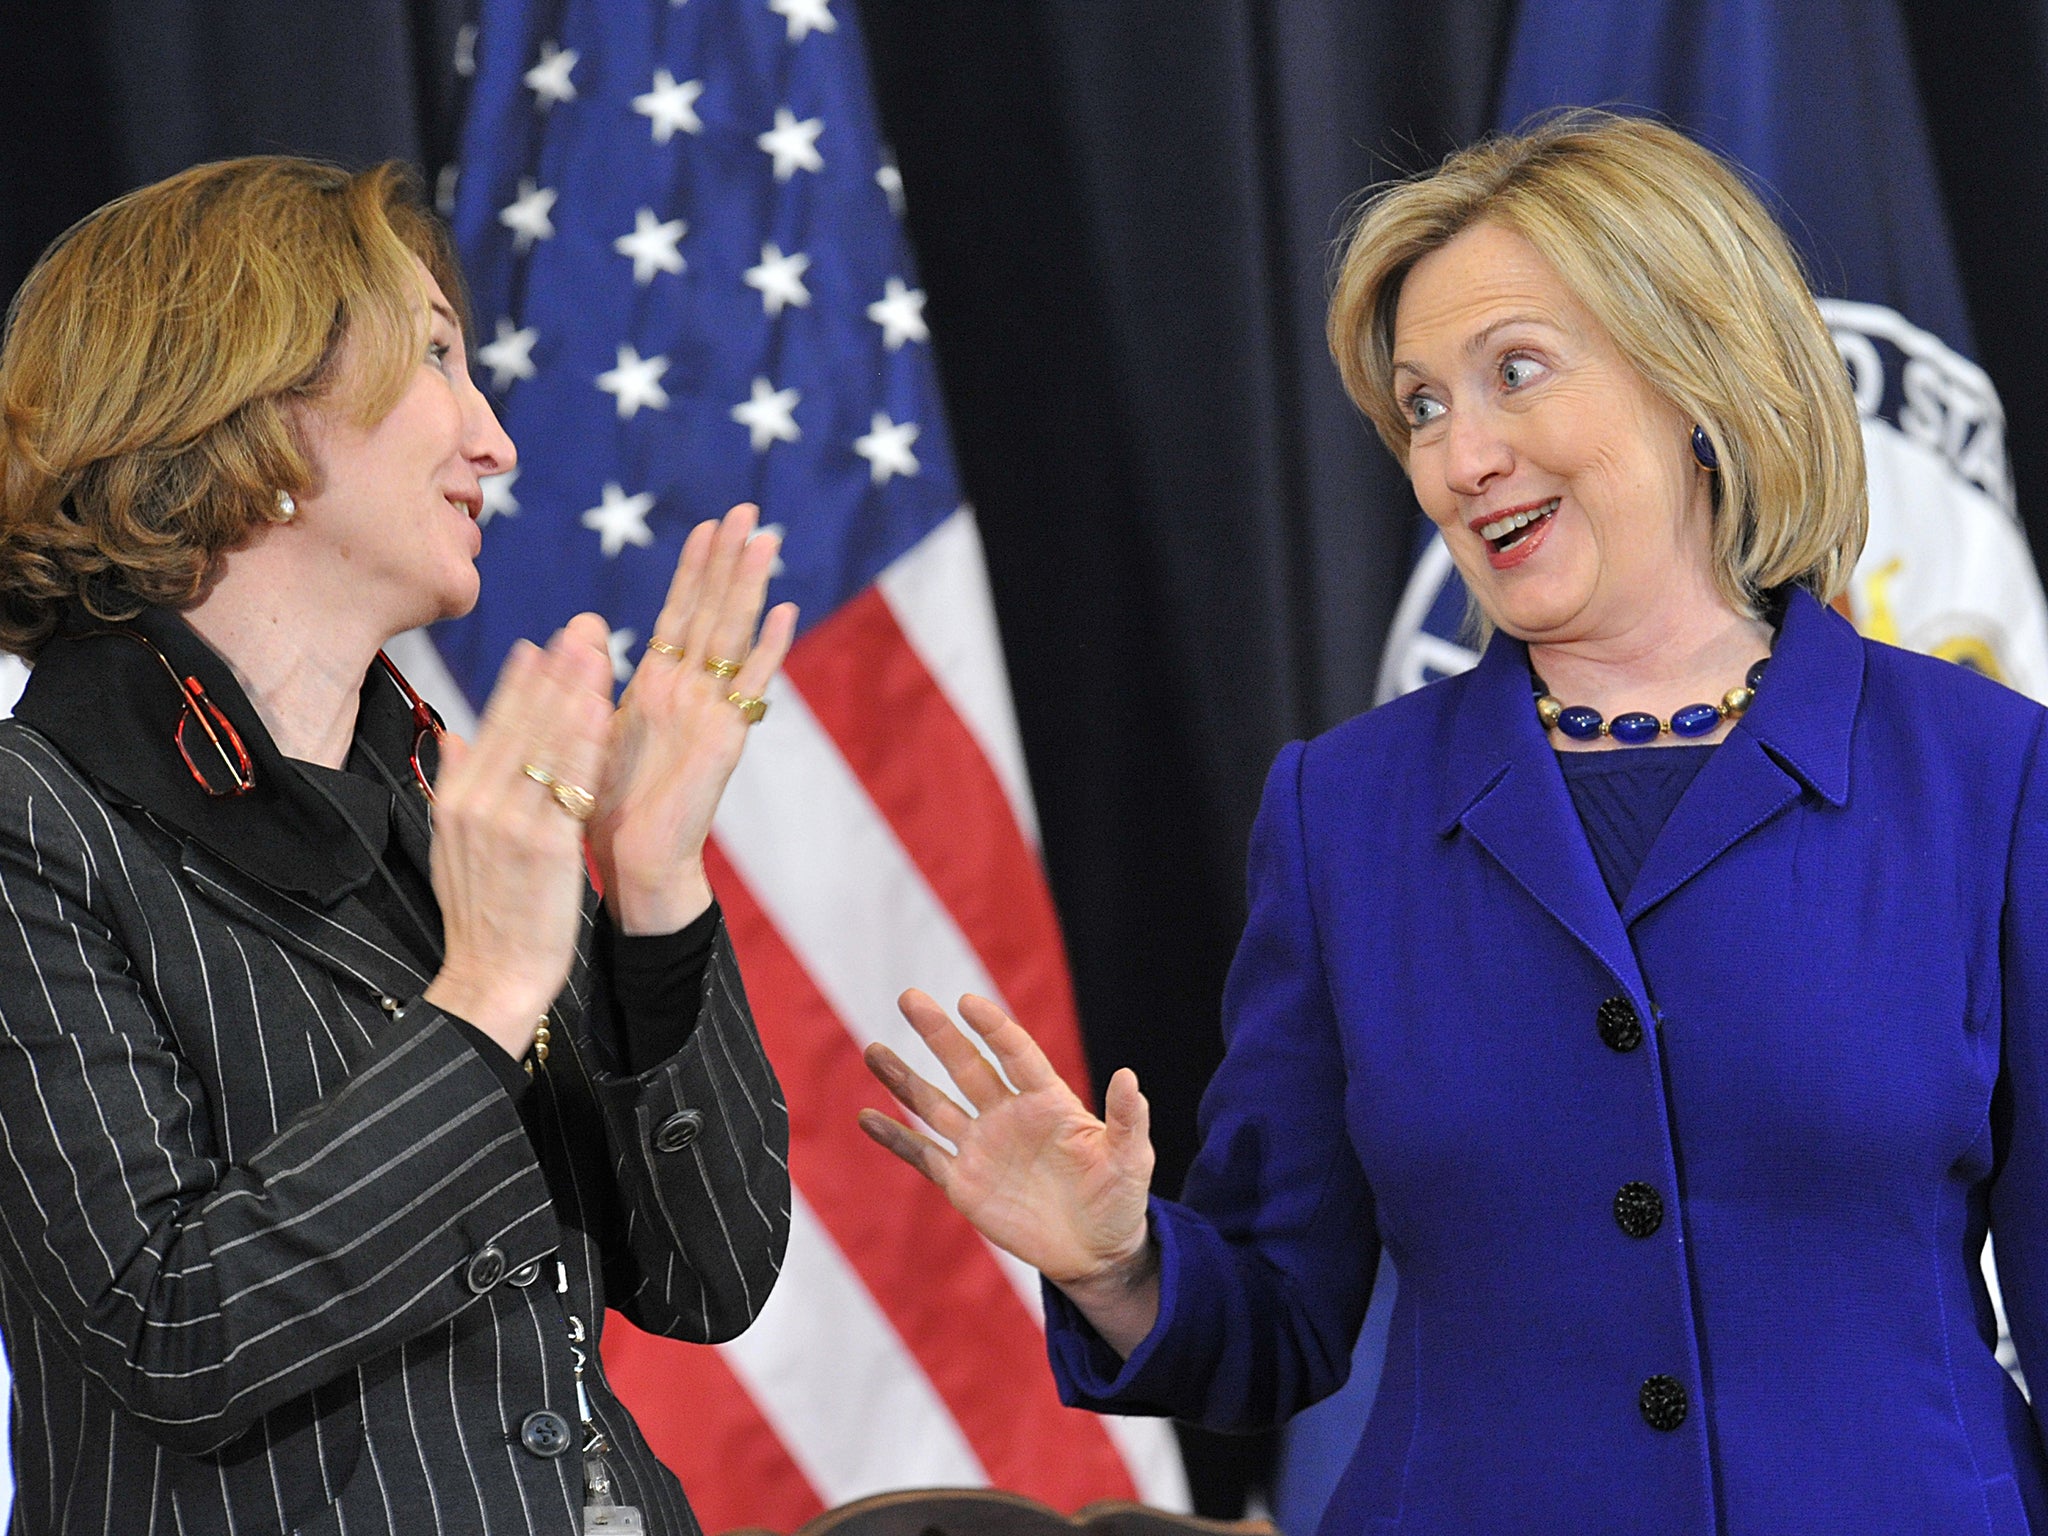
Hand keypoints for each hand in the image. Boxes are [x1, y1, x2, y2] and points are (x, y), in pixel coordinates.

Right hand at [422, 615, 612, 1054]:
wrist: (491, 980)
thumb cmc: (483, 916)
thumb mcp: (454, 847)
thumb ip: (457, 788)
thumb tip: (455, 738)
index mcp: (456, 799)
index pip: (493, 726)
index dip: (522, 682)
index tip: (544, 642)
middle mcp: (476, 803)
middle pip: (520, 723)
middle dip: (553, 672)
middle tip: (581, 626)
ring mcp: (508, 823)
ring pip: (544, 744)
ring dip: (572, 692)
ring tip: (596, 649)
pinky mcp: (542, 847)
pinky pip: (566, 784)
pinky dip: (582, 744)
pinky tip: (600, 710)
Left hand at [591, 503, 797, 933]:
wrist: (634, 866)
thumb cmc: (608, 809)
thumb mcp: (589, 730)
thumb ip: (589, 681)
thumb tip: (578, 629)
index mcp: (658, 689)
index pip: (679, 615)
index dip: (693, 571)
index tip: (705, 525)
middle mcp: (691, 694)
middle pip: (712, 612)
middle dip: (727, 561)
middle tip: (745, 509)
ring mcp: (713, 714)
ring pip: (733, 636)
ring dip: (749, 587)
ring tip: (764, 539)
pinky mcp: (725, 740)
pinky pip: (750, 687)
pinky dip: (770, 650)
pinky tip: (786, 612)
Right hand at [858, 991, 1155, 1290]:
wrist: (1096, 1251)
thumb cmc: (1120, 1198)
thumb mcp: (1132, 1159)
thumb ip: (1127, 1119)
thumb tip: (1129, 1077)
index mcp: (1048, 1101)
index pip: (1015, 1054)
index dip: (993, 1028)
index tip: (968, 1003)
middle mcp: (1008, 1115)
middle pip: (967, 1066)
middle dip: (938, 1033)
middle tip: (910, 997)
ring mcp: (983, 1147)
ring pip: (935, 1105)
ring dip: (904, 1079)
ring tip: (873, 1050)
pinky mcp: (965, 1183)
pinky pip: (924, 1155)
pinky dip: (896, 1138)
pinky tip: (867, 1116)